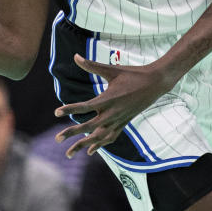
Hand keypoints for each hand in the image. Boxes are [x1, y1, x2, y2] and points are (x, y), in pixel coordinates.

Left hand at [54, 54, 173, 157]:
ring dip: (83, 145)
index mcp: (108, 99)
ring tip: (69, 154)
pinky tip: (90, 151)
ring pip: (98, 137)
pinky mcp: (124, 123)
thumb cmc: (132, 74)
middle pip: (88, 126)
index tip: (56, 113)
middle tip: (57, 138)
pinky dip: (100, 144)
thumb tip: (75, 56)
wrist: (155, 83)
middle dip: (72, 133)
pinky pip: (110, 137)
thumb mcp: (112, 70)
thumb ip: (92, 66)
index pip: (84, 106)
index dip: (69, 109)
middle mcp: (112, 113)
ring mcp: (119, 120)